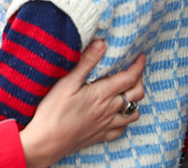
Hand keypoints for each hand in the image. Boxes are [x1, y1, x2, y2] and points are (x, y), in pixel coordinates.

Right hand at [20, 41, 145, 167]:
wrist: (46, 142)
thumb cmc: (53, 111)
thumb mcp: (67, 82)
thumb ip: (86, 63)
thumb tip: (101, 44)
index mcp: (102, 94)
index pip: (129, 78)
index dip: (138, 66)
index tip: (141, 57)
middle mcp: (109, 110)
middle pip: (137, 94)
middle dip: (139, 80)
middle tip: (134, 71)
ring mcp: (106, 125)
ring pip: (133, 113)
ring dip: (135, 101)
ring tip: (128, 92)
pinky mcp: (100, 136)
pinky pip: (121, 130)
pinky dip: (124, 121)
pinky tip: (116, 116)